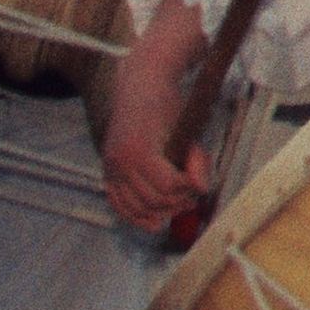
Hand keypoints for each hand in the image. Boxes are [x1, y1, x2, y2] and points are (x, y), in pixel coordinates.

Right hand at [99, 0, 216, 235]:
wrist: (141, 87)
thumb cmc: (170, 105)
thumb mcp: (188, 129)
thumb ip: (196, 159)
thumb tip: (201, 188)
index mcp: (140, 149)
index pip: (168, 185)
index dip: (188, 190)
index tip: (201, 186)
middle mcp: (120, 161)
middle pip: (153, 200)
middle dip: (178, 202)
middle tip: (194, 198)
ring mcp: (110, 168)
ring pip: (136, 207)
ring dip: (161, 212)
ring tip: (179, 205)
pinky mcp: (107, 172)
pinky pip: (118, 204)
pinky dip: (135, 217)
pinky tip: (154, 222)